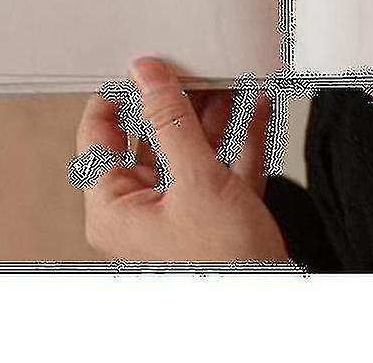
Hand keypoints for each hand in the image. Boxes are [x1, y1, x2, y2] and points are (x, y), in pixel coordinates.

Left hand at [76, 57, 288, 262]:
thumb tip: (147, 75)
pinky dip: (240, 135)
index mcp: (116, 207)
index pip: (100, 134)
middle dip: (180, 99)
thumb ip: (170, 120)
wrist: (272, 309)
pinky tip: (255, 105)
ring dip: (216, 113)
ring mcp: (182, 212)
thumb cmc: (224, 266)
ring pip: (192, 147)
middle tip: (196, 66)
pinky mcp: (218, 215)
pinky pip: (224, 164)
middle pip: (153, 136)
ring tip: (231, 79)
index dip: (119, 94)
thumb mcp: (195, 180)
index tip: (143, 64)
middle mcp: (144, 209)